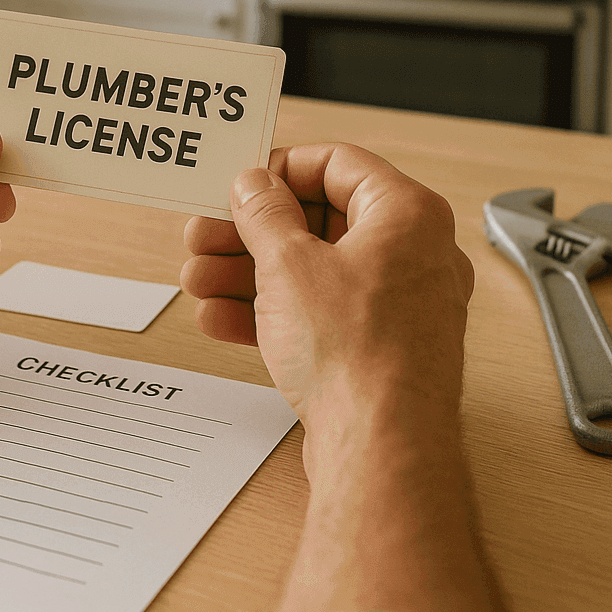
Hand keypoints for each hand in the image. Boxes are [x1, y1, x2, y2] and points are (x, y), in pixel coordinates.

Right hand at [179, 144, 472, 427]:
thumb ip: (264, 215)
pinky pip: (321, 316)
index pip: (338, 164)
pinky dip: (273, 314)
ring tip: (198, 281)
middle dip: (251, 232)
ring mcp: (399, 306)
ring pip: (314, 272)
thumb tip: (255, 186)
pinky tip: (222, 320)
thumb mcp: (289, 264)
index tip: (241, 185)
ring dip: (249, 274)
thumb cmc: (358, 354)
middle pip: (320, 221)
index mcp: (407, 214)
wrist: (382, 447)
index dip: (280, 170)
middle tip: (205, 236)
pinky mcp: (380, 350)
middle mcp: (413, 255)